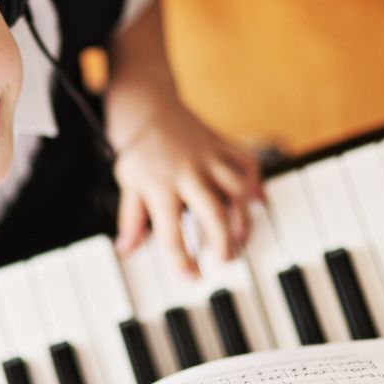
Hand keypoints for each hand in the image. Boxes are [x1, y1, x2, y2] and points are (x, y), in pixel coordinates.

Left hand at [113, 99, 262, 274]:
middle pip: (212, 211)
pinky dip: (256, 182)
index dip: (182, 259)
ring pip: (237, 188)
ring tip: (241, 238)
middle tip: (226, 260)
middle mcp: (187, 172)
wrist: (147, 104)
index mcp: (159, 185)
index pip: (171, 231)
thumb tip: (126, 249)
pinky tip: (257, 202)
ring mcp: (208, 157)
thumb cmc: (137, 149)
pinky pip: (248, 162)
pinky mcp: (223, 144)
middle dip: (223, 241)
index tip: (192, 278)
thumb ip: (131, 219)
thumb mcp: (128, 184)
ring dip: (244, 217)